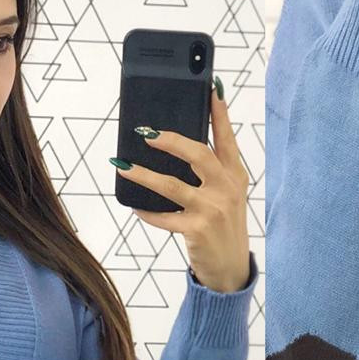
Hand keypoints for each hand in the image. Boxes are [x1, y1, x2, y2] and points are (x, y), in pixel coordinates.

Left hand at [122, 80, 251, 293]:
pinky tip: (135, 207)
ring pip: (172, 186)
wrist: (231, 269)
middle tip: (146, 134)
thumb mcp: (227, 196)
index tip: (211, 90)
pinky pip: (164, 217)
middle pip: (198, 155)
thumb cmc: (223, 227)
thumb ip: (213, 172)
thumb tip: (178, 145)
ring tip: (123, 167)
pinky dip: (148, 212)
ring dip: (144, 175)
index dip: (219, 115)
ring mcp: (213, 210)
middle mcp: (227, 190)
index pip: (227, 139)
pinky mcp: (198, 230)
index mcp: (235, 176)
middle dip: (171, 141)